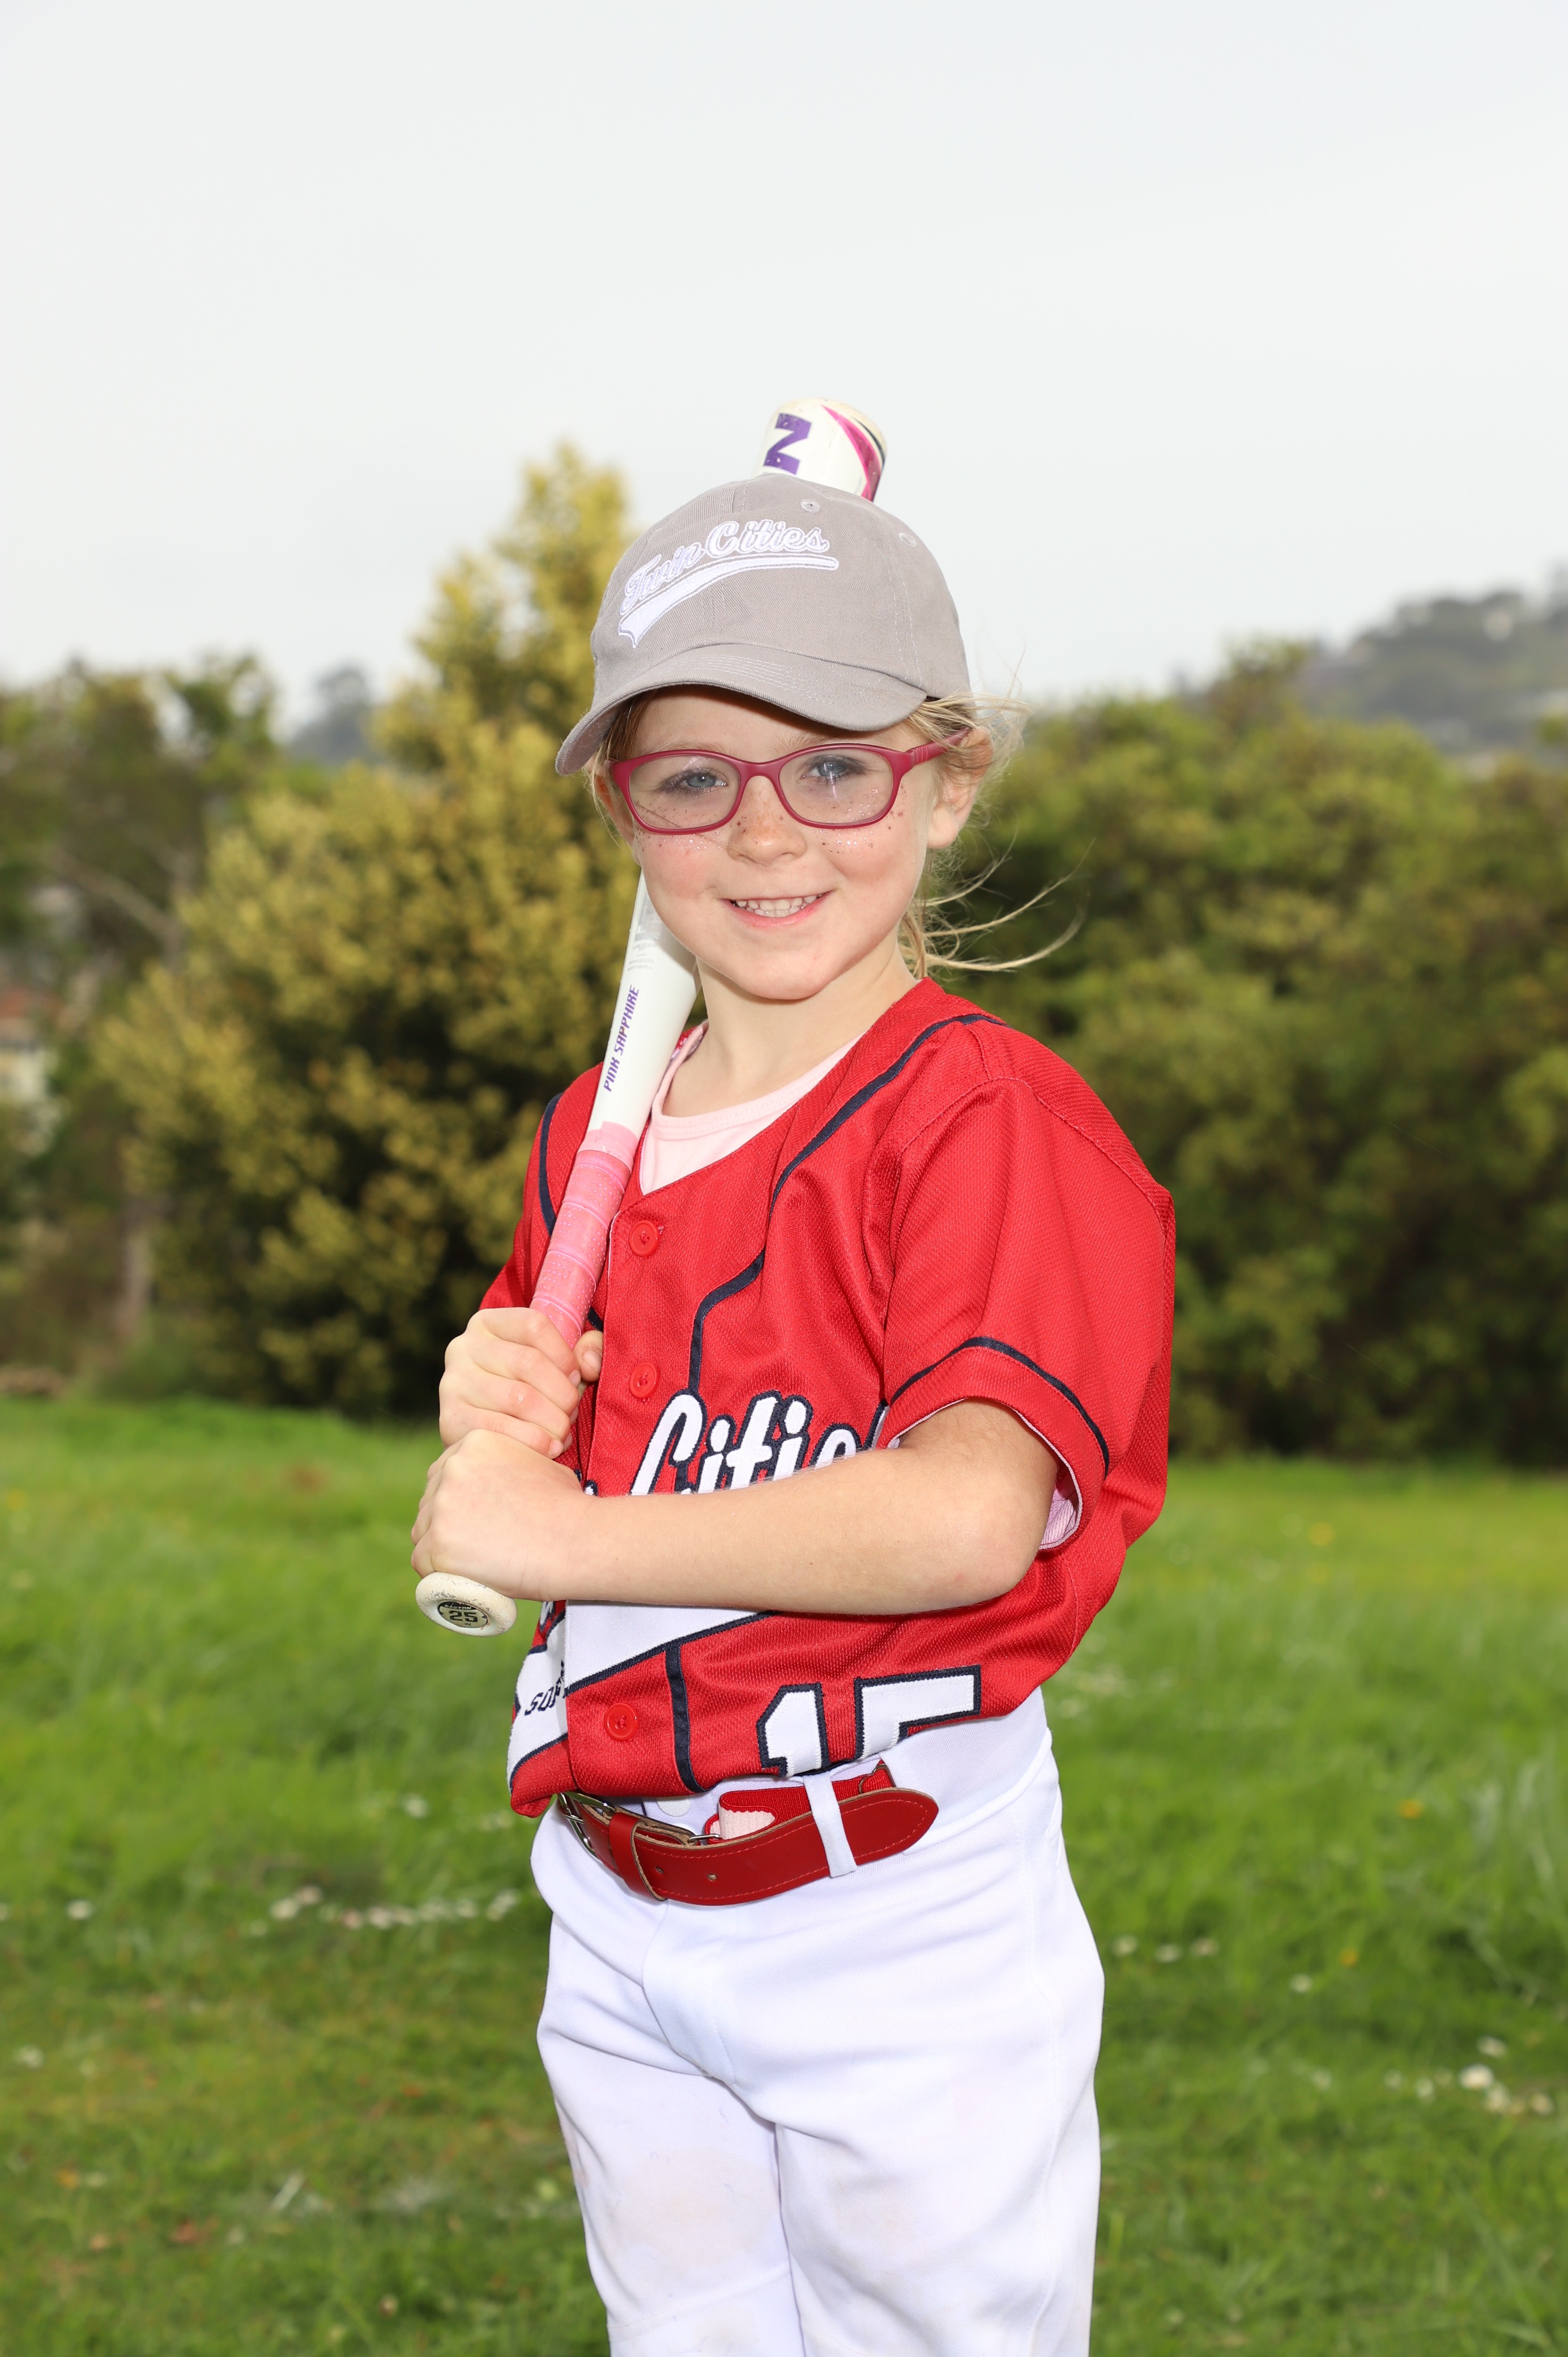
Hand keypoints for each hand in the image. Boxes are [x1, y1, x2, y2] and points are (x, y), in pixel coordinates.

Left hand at [411, 1428, 587, 1598]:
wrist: (573, 1539)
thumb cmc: (566, 1507)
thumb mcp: (538, 1464)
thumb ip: (508, 1466)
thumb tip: (501, 1483)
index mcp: (474, 1443)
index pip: (446, 1472)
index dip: (457, 1499)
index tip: (472, 1519)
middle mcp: (452, 1468)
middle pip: (430, 1500)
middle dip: (446, 1521)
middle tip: (471, 1544)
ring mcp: (442, 1505)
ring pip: (423, 1530)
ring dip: (440, 1547)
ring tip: (470, 1563)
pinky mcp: (438, 1542)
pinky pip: (422, 1561)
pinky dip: (437, 1573)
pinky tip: (459, 1577)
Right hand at [439, 1306, 602, 1454]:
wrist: (489, 1440)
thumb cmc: (532, 1391)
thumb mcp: (558, 1362)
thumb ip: (586, 1351)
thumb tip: (590, 1363)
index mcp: (488, 1323)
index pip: (534, 1325)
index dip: (565, 1354)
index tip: (577, 1377)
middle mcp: (463, 1347)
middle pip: (528, 1362)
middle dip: (562, 1392)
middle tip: (572, 1412)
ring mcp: (453, 1382)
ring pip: (518, 1398)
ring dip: (553, 1420)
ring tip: (563, 1431)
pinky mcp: (450, 1418)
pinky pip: (500, 1429)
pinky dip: (534, 1441)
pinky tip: (550, 1447)